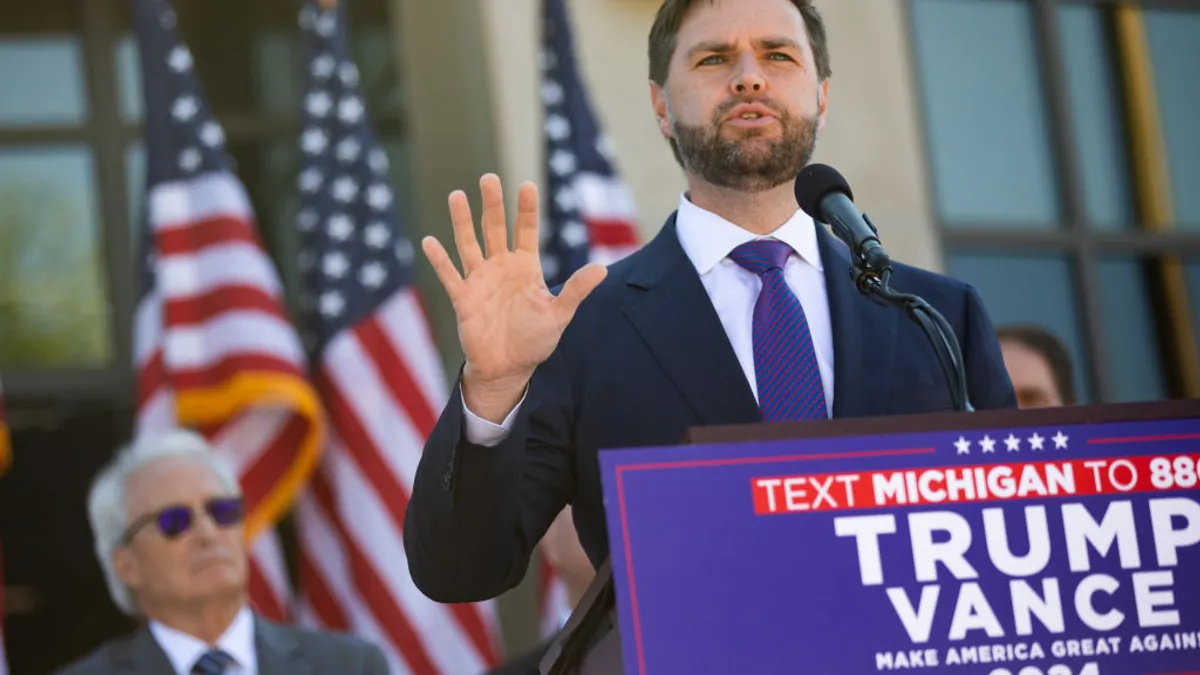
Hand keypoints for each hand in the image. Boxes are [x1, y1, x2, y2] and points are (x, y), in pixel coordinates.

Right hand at [422, 174, 606, 420]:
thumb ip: (576, 289)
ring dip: (462, 221)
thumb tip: (602, 268)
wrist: (509, 368)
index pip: (525, 230)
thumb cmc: (535, 340)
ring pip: (468, 244)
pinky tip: (429, 241)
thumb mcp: (559, 314)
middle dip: (492, 204)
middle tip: (488, 178)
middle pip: (494, 228)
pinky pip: (450, 276)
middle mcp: (501, 267)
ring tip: (456, 195)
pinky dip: (440, 260)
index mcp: (525, 267)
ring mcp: (480, 280)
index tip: (526, 185)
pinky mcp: (464, 298)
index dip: (526, 208)